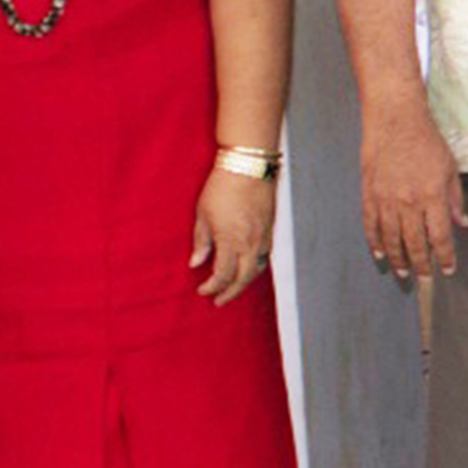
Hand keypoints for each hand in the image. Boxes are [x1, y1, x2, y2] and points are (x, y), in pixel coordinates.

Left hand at [192, 168, 276, 304]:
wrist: (249, 166)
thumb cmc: (222, 186)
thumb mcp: (203, 214)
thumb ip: (201, 241)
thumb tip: (196, 262)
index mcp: (231, 241)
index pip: (222, 276)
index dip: (212, 287)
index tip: (202, 290)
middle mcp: (250, 243)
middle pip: (243, 279)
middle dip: (230, 293)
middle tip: (219, 301)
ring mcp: (263, 237)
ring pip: (257, 270)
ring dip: (244, 282)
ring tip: (233, 287)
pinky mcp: (270, 229)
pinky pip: (264, 257)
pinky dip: (255, 267)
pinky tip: (246, 267)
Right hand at [363, 105, 467, 280]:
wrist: (395, 120)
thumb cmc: (426, 141)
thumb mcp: (450, 169)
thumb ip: (455, 199)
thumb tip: (463, 224)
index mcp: (432, 196)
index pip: (440, 237)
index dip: (444, 257)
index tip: (448, 269)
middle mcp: (408, 202)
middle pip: (414, 244)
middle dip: (421, 265)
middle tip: (424, 279)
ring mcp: (386, 200)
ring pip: (391, 239)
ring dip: (397, 258)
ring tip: (403, 271)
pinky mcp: (369, 193)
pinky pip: (371, 225)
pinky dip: (375, 241)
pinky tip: (379, 253)